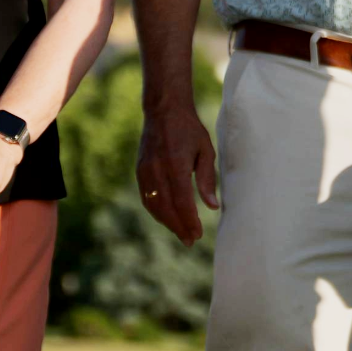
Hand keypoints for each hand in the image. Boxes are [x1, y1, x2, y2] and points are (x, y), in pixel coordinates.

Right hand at [137, 100, 219, 245]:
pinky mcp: (139, 170)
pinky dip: (156, 211)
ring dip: (167, 222)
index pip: (182, 201)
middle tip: (190, 240)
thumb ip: (207, 179)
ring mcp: (145, 170)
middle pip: (166, 208)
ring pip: (153, 205)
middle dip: (178, 227)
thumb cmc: (189, 129)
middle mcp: (157, 170)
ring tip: (181, 233)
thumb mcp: (205, 150)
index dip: (189, 221)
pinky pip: (146, 197)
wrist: (164, 110)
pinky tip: (167, 218)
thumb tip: (212, 206)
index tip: (197, 235)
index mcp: (175, 165)